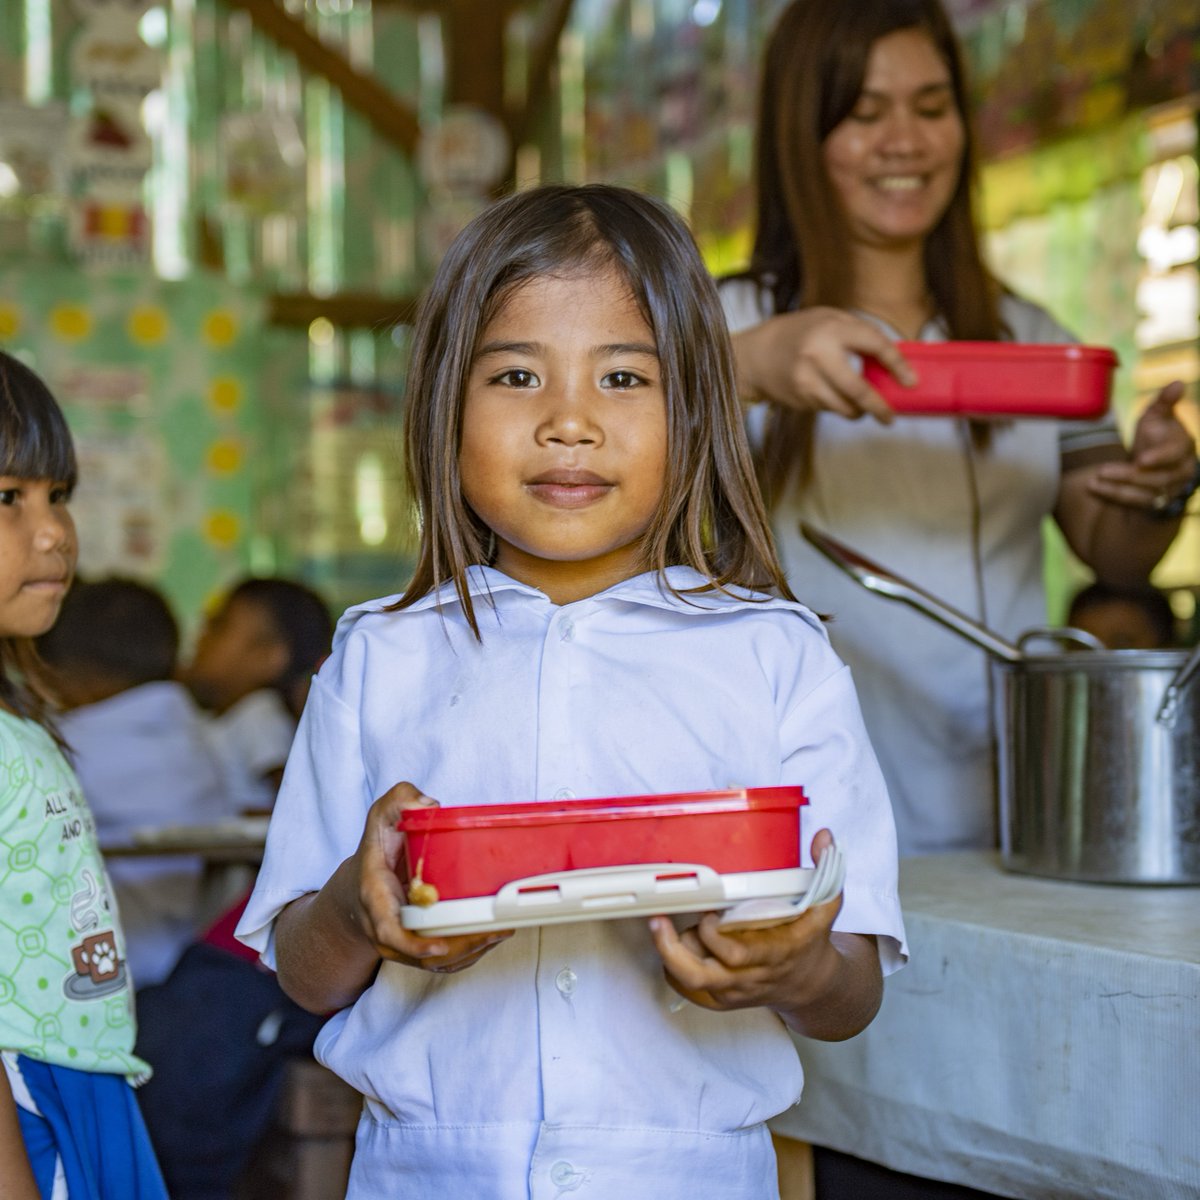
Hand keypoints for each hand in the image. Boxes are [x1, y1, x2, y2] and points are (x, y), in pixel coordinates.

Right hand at [354, 781, 511, 973]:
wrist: (356, 890)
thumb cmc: (376, 853)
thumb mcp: (380, 818)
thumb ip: (398, 800)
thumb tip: (428, 804)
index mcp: (376, 899)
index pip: (389, 931)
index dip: (414, 944)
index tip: (439, 946)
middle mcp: (386, 930)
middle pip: (423, 953)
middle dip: (461, 946)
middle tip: (495, 930)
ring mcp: (402, 945)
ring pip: (437, 961)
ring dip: (471, 950)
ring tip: (501, 930)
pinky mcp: (416, 950)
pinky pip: (443, 961)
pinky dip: (469, 952)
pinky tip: (491, 936)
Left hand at [649, 828, 843, 1013]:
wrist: (810, 986)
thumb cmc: (810, 942)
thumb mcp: (824, 906)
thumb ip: (825, 870)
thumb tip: (823, 837)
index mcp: (772, 954)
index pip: (735, 954)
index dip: (713, 935)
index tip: (709, 911)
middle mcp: (748, 977)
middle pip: (699, 976)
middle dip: (673, 948)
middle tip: (659, 921)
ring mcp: (732, 991)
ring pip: (688, 979)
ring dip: (675, 951)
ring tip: (671, 926)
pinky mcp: (720, 999)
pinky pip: (686, 987)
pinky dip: (674, 965)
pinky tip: (676, 943)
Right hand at [735, 307, 914, 422]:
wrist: (756, 356)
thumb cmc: (801, 333)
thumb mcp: (829, 320)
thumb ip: (859, 334)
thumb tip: (896, 359)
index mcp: (831, 329)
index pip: (875, 346)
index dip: (898, 365)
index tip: (911, 382)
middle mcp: (818, 355)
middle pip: (858, 390)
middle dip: (879, 407)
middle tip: (891, 417)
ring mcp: (807, 381)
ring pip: (844, 407)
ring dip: (859, 411)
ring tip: (864, 408)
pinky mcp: (800, 399)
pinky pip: (830, 409)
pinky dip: (839, 407)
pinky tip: (834, 397)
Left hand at [1089, 381, 1195, 512]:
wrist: (1155, 461)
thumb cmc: (1157, 433)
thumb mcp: (1157, 416)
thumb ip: (1164, 402)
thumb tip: (1178, 382)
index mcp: (1183, 448)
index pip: (1175, 455)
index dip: (1160, 457)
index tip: (1141, 460)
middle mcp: (1181, 472)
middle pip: (1158, 478)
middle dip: (1129, 475)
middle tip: (1102, 470)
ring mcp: (1170, 490)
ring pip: (1146, 494)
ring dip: (1118, 488)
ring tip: (1093, 480)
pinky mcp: (1155, 504)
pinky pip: (1135, 504)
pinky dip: (1114, 497)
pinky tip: (1093, 488)